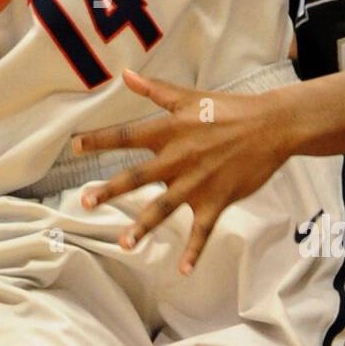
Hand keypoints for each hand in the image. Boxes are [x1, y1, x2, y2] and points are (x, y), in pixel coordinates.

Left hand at [70, 70, 293, 273]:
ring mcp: (197, 183)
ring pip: (163, 209)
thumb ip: (154, 90)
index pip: (127, 136)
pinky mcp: (217, 201)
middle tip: (86, 202)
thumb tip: (125, 74)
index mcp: (169, 131)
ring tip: (123, 244)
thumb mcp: (187, 97)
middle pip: (137, 177)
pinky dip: (194, 252)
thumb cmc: (227, 109)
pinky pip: (202, 231)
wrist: (270, 126)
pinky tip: (183, 270)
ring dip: (142, 227)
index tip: (74, 146)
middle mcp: (178, 159)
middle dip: (110, 191)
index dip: (99, 140)